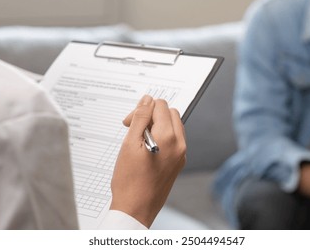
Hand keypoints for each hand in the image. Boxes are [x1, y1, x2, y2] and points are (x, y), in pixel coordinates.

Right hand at [109, 95, 186, 227]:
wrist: (135, 209)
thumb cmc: (129, 180)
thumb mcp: (130, 144)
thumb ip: (140, 118)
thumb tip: (147, 100)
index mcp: (169, 137)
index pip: (160, 105)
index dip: (142, 109)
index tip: (129, 123)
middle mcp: (179, 145)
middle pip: (170, 113)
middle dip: (151, 115)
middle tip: (133, 129)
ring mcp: (180, 155)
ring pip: (173, 126)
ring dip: (157, 126)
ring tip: (138, 140)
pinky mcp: (178, 164)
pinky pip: (173, 141)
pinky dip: (161, 138)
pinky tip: (145, 151)